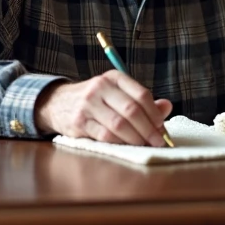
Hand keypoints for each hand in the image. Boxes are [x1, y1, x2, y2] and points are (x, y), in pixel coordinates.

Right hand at [35, 70, 172, 145]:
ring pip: (119, 125)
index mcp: (114, 77)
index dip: (155, 113)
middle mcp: (100, 87)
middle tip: (159, 142)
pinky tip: (127, 147)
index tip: (163, 127)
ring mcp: (88, 104)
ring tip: (145, 146)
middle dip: (149, 129)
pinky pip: (105, 136)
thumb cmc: (95, 100)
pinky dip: (120, 143)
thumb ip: (142, 100)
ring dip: (136, 139)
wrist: (57, 103)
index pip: (141, 94)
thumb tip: (167, 107)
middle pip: (132, 110)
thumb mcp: (117, 93)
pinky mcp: (79, 122)